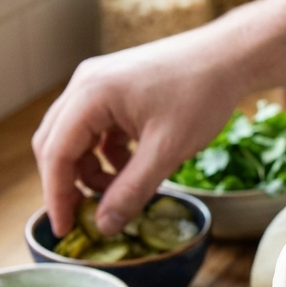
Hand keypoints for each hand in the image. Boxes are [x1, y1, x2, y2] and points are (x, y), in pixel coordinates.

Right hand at [32, 24, 244, 237]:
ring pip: (76, 136)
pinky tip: (133, 167)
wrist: (230, 56)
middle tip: (87, 216)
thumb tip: (103, 226)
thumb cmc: (202, 94)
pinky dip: (107, 152)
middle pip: (57, 144)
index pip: (55, 154)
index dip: (57, 196)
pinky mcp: (116, 86)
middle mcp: (86, 83)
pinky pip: (97, 126)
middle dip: (70, 183)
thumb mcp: (167, 150)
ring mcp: (100, 82)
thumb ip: (132, 191)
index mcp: (91, 95)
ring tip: (120, 191)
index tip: (65, 230)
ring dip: (91, 168)